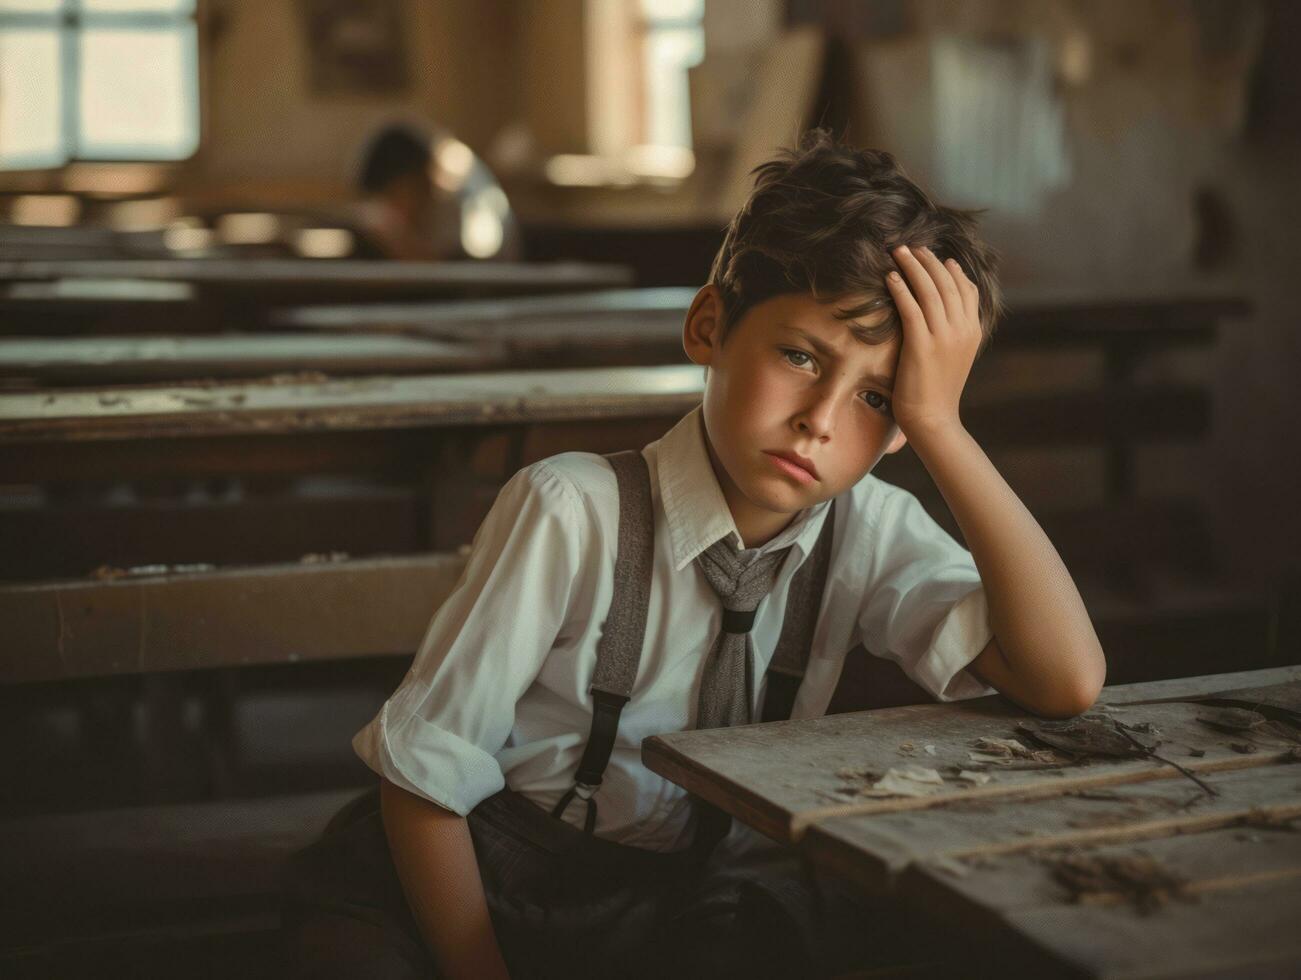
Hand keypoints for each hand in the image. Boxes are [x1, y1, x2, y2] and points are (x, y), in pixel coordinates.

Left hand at [884, 244, 982, 439]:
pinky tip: (890, 276)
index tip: (937, 257)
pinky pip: (911, 308)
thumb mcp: (954, 356)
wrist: (934, 419)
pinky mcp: (922, 345)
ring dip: (913, 266)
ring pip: (929, 290)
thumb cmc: (937, 391)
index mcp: (972, 330)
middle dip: (928, 261)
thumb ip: (953, 332)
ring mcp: (944, 336)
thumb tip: (944, 313)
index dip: (951, 270)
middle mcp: (962, 329)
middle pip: (947, 283)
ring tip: (898, 252)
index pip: (966, 289)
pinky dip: (901, 288)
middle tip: (912, 247)